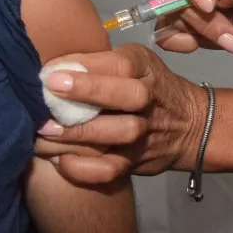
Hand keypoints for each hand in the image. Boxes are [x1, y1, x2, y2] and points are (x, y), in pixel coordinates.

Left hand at [34, 45, 208, 184]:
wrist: (189, 125)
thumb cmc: (148, 85)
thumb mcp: (135, 63)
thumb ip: (101, 63)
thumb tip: (52, 63)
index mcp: (144, 69)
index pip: (119, 65)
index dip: (86, 67)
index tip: (52, 71)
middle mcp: (147, 100)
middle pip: (125, 95)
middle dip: (86, 92)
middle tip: (48, 93)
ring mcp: (143, 133)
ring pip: (117, 133)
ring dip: (78, 133)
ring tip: (44, 130)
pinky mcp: (134, 161)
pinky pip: (111, 169)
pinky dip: (85, 168)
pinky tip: (59, 160)